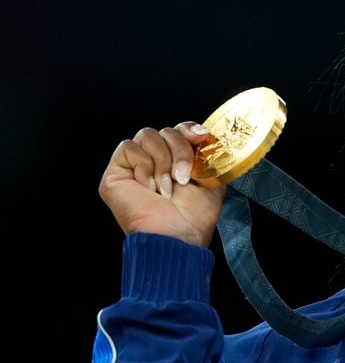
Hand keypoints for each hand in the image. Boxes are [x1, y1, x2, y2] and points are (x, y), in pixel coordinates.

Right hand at [99, 122, 225, 246]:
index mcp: (177, 161)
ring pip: (147, 135)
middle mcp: (155, 161)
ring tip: (166, 188)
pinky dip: (143, 166)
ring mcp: (134, 166)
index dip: (189, 129)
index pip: (179, 130)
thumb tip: (205, 134)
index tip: (201, 137)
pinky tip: (149, 187)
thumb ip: (208, 155)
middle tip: (183, 178)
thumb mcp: (212, 179)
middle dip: (180, 151)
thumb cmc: (194, 216)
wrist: (177, 234)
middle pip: (165, 130)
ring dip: (163, 163)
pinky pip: (128, 147)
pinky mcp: (115, 172)